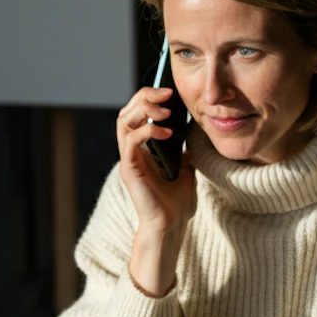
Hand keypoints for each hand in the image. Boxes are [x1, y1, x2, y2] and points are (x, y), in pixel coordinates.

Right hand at [115, 87, 197, 235]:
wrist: (172, 224)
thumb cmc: (176, 200)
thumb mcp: (186, 165)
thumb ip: (183, 146)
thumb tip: (193, 126)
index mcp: (143, 147)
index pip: (137, 112)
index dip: (149, 97)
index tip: (170, 92)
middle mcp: (131, 150)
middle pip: (127, 111)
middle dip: (145, 97)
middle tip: (166, 94)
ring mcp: (129, 159)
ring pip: (123, 121)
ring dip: (145, 110)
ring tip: (165, 112)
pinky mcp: (129, 170)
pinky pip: (129, 141)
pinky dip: (146, 131)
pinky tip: (166, 133)